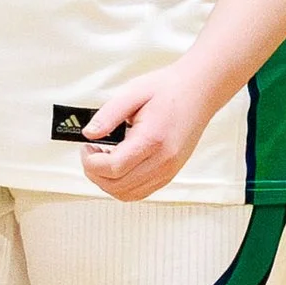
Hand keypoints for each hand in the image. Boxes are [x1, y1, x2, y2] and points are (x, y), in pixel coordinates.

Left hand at [79, 63, 223, 201]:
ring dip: (107, 182)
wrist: (199, 92)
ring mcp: (169, 170)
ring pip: (129, 194)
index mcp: (152, 140)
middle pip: (118, 186)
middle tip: (90, 153)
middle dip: (95, 173)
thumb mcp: (132, 93)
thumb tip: (88, 134)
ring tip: (103, 159)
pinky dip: (123, 185)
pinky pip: (142, 191)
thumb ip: (108, 115)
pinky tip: (118, 166)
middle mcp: (163, 161)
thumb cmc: (168, 89)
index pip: (113, 168)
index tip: (86, 147)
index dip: (91, 162)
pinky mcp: (171, 173)